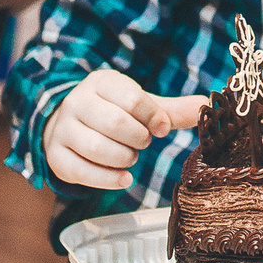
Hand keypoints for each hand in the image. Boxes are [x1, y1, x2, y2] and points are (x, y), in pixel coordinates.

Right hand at [43, 69, 209, 190]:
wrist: (68, 123)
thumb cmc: (112, 112)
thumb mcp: (139, 105)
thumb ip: (169, 110)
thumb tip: (206, 104)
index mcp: (101, 82)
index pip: (132, 98)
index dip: (154, 117)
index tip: (163, 128)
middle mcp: (77, 102)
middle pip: (116, 124)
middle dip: (139, 139)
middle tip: (144, 142)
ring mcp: (63, 129)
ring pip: (98, 148)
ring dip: (125, 158)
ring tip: (130, 156)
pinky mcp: (55, 156)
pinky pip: (82, 172)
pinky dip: (108, 179)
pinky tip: (124, 179)